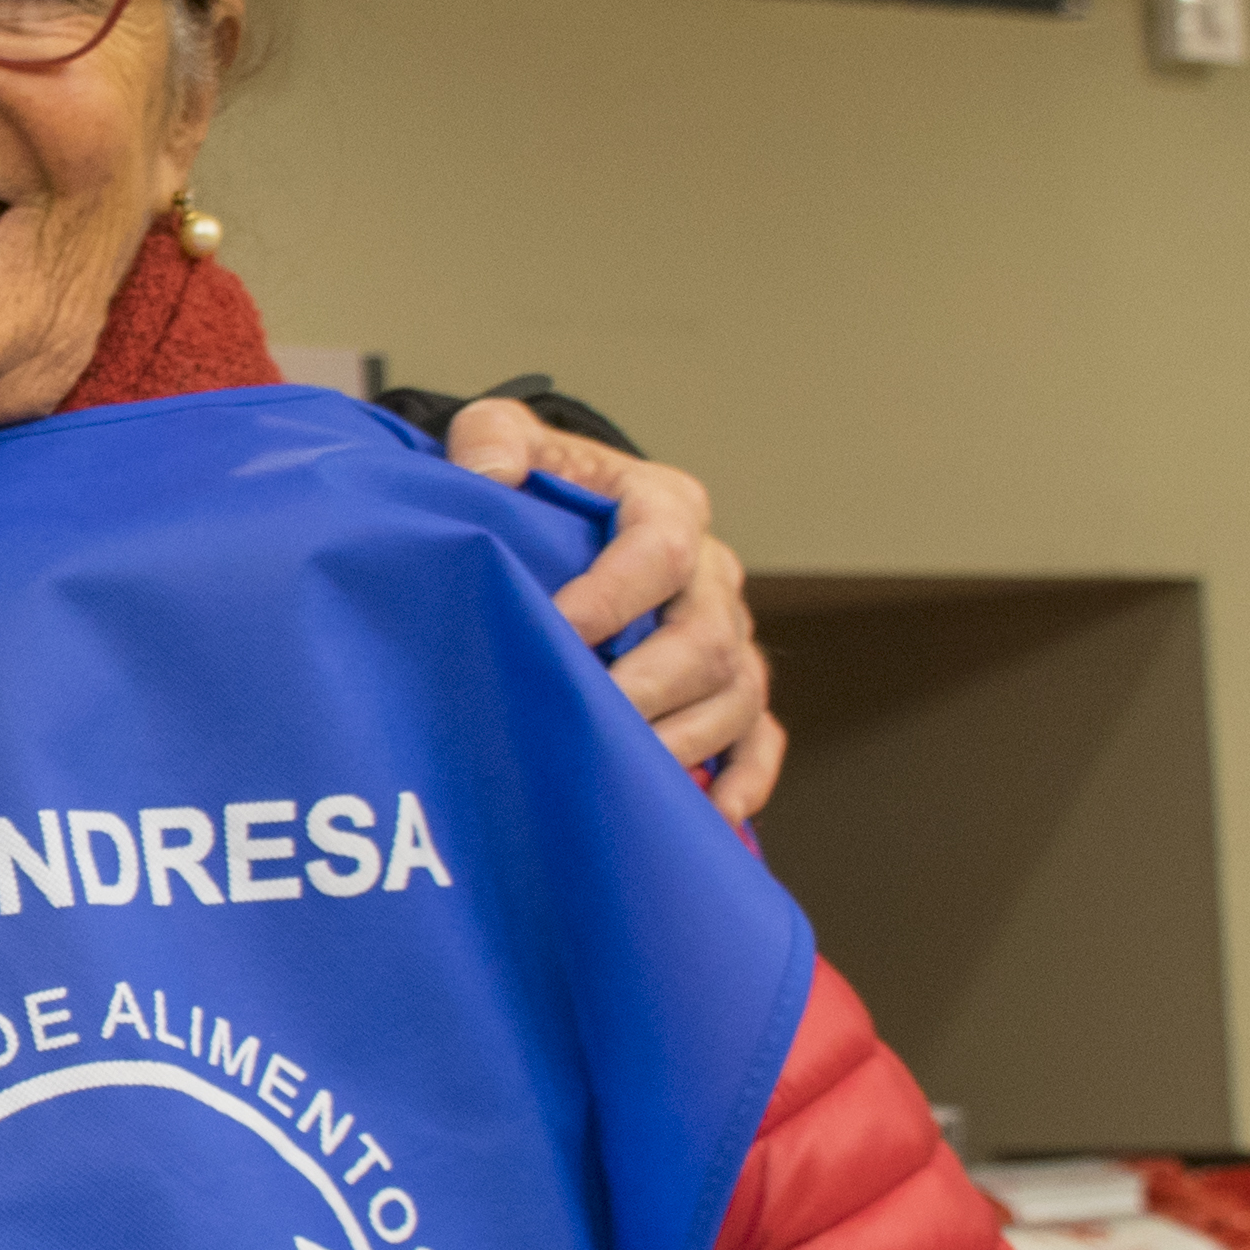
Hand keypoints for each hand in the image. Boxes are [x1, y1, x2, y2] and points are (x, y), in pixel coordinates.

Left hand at [440, 398, 783, 823]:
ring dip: (683, 742)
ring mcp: (728, 633)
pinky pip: (759, 738)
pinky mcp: (730, 686)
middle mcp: (710, 573)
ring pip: (736, 695)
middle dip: (645, 688)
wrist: (560, 514)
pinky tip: (709, 815)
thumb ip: (492, 439)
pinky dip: (742, 780)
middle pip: (705, 639)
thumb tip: (490, 475)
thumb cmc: (533, 481)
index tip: (558, 632)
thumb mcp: (502, 434)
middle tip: (585, 721)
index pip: (660, 550)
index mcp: (665, 505)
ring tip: (622, 774)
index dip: (612, 596)